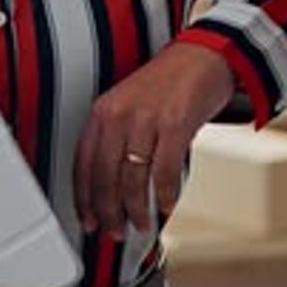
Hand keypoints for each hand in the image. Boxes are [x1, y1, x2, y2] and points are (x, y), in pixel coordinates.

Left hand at [74, 38, 233, 238]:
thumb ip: (117, 138)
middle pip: (104, 176)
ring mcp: (146, 118)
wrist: (204, 55)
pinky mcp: (174, 123)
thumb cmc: (169, 82)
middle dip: (109, 212)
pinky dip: (166, 194)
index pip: (83, 163)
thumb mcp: (130, 104)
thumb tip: (110, 186)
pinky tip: (167, 204)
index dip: (83, 198)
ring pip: (132, 179)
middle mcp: (119, 113)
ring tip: (142, 223)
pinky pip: (164, 171)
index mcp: (104, 110)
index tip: (87, 219)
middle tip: (115, 231)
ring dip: (137, 209)